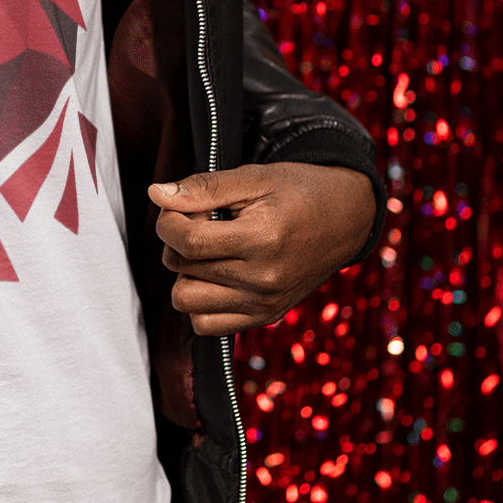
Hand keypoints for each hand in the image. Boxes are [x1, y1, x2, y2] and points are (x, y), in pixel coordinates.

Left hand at [147, 162, 374, 338]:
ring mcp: (264, 303)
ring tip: (208, 249)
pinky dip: (200, 301)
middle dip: (178, 241)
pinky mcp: (265, 316)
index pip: (188, 242)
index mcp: (263, 239)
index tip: (175, 208)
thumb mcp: (253, 177)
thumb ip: (203, 188)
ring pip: (186, 301)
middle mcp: (264, 279)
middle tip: (202, 222)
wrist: (346, 218)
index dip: (168, 221)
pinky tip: (215, 274)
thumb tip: (156, 194)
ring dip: (185, 273)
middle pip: (182, 269)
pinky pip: (206, 325)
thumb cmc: (299, 192)